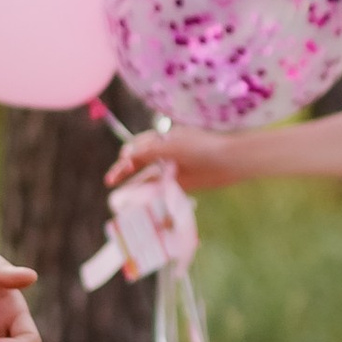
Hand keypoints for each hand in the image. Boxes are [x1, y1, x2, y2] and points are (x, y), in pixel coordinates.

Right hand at [107, 126, 244, 195]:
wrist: (231, 160)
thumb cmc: (204, 147)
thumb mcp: (175, 146)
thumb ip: (151, 150)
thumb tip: (127, 154)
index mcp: (163, 139)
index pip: (137, 146)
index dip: (127, 156)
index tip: (123, 164)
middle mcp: (165, 153)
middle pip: (138, 162)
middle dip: (123, 170)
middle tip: (110, 181)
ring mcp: (171, 169)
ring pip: (146, 177)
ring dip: (133, 185)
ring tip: (119, 197)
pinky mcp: (179, 183)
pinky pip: (158, 189)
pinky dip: (147, 194)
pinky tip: (137, 202)